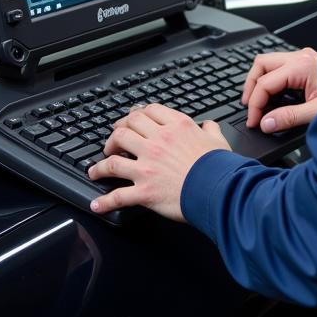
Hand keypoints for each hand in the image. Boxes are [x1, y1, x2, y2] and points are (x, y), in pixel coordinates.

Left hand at [87, 104, 231, 220]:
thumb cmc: (220, 166)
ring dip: (101, 164)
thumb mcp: (218, 140)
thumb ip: (210, 129)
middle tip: (112, 142)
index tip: (131, 120)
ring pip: (113, 159)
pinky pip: (118, 196)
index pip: (147, 111)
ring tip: (96, 170)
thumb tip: (208, 125)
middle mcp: (158, 142)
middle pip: (125, 129)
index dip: (135, 114)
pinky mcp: (145, 190)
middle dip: (115, 134)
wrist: (219, 189)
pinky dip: (104, 202)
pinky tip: (97, 205)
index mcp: (176, 127)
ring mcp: (148, 166)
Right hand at [242, 48, 316, 133]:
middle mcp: (300, 57)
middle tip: (249, 108)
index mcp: (302, 66)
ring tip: (258, 102)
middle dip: (251, 87)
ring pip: (268, 62)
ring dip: (259, 81)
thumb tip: (266, 123)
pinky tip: (273, 95)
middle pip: (261, 64)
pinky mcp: (306, 61)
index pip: (265, 82)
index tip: (253, 122)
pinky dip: (271, 79)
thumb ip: (290, 118)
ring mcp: (303, 57)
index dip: (254, 105)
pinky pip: (280, 66)